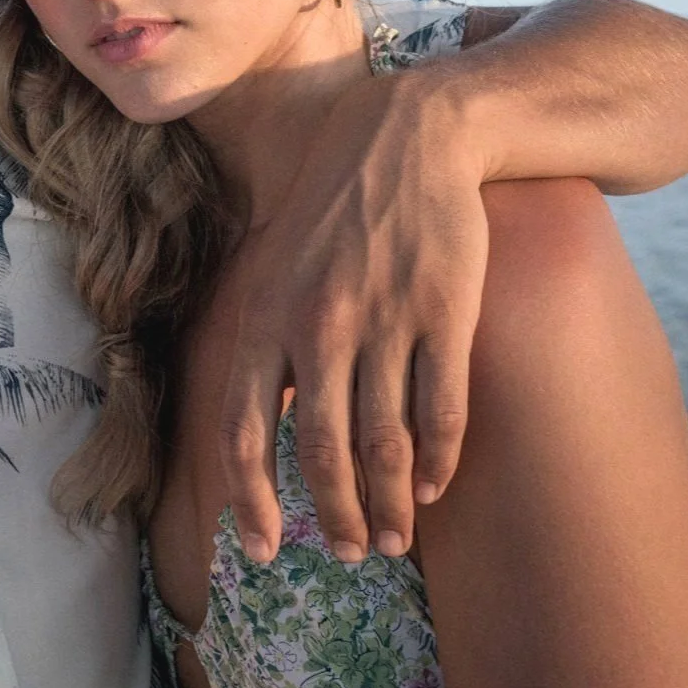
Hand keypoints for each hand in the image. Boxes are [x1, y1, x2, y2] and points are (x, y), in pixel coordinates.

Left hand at [218, 71, 487, 563]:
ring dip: (390, 504)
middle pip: (320, 450)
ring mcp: (384, 318)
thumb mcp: (274, 268)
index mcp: (263, 315)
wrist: (409, 135)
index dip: (251, 500)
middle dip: (336, 514)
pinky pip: (441, 409)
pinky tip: (436, 488)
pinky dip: (438, 460)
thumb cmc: (334, 212)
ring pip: (384, 442)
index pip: (242, 430)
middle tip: (352, 553)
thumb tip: (258, 433)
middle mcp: (317, 323)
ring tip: (395, 539)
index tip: (264, 550)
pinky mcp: (446, 311)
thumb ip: (265, 345)